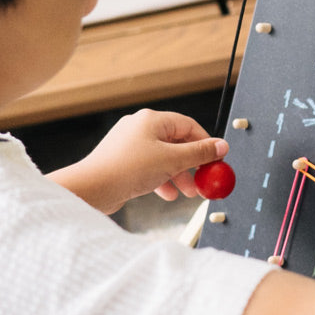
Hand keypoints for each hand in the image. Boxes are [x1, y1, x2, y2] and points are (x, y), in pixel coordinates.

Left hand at [47, 109, 228, 213]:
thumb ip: (199, 153)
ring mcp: (130, 146)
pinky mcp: (123, 163)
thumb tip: (221, 146)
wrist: (92, 189)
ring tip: (189, 193)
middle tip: (205, 181)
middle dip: (193, 165)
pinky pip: (149, 168)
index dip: (205, 144)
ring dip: (179, 175)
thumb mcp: (172, 160)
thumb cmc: (127, 169)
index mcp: (152, 120)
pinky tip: (169, 195)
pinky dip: (162, 180)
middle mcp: (140, 128)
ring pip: (164, 158)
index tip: (217, 160)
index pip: (188, 126)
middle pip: (177, 143)